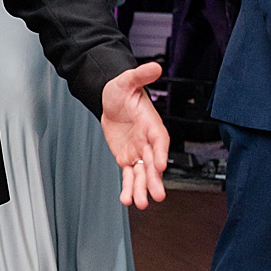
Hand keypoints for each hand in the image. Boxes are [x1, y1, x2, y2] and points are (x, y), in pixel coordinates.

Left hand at [99, 62, 169, 208]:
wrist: (110, 101)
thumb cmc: (122, 91)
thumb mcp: (127, 81)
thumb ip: (140, 76)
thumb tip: (154, 66)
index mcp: (152, 124)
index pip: (159, 140)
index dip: (160, 153)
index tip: (160, 166)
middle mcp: (148, 141)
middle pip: (152, 163)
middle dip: (154, 180)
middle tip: (157, 195)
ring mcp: (138, 152)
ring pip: (141, 174)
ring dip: (142, 189)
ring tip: (142, 203)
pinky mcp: (127, 159)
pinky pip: (128, 176)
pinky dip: (128, 188)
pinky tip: (127, 200)